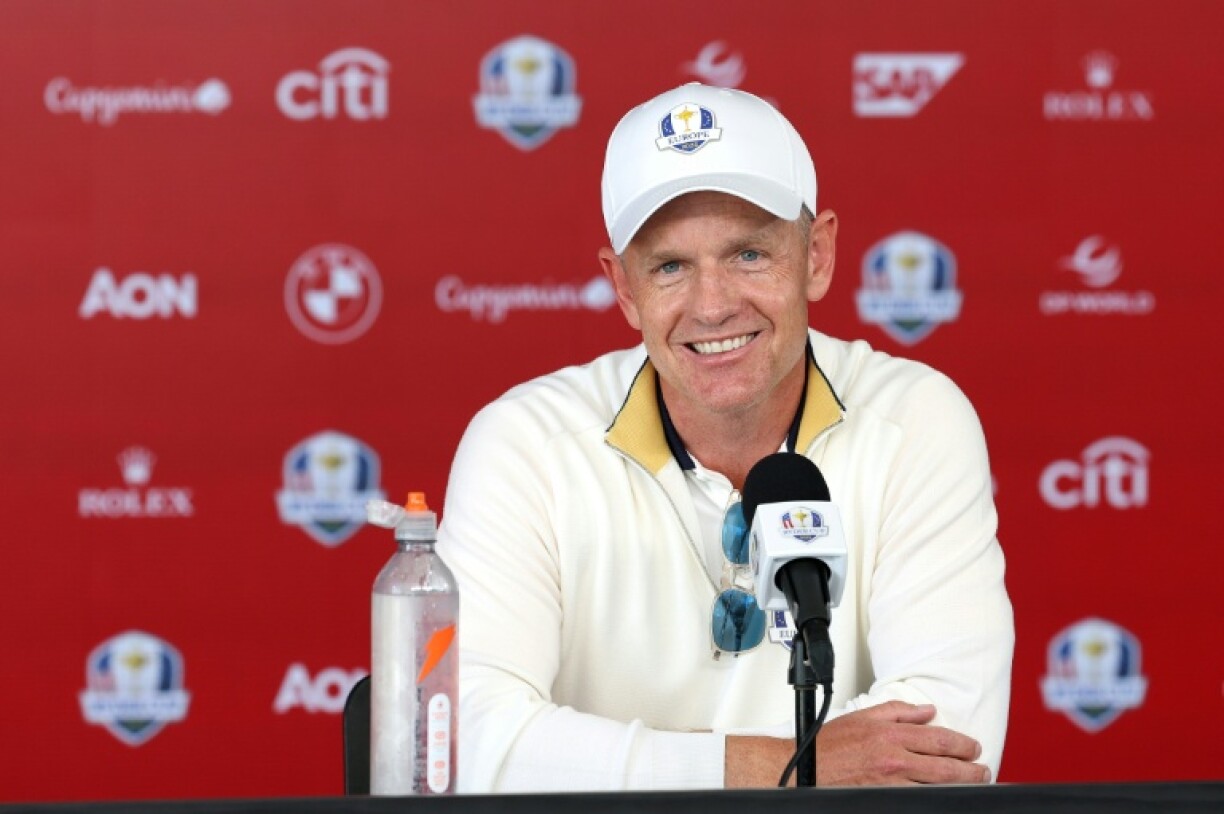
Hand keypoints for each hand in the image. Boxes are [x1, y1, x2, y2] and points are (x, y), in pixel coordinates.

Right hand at [724, 701, 989, 787]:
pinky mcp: (885, 797)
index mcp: (891, 736)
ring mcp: (892, 783)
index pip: (938, 740)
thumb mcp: (864, 716)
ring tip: (972, 782)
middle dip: (970, 770)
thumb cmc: (830, 745)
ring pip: (936, 785)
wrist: (806, 768)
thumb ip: (898, 711)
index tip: (973, 747)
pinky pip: (918, 798)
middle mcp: (895, 760)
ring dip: (959, 785)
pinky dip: (934, 795)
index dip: (962, 744)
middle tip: (983, 770)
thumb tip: (926, 711)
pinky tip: (942, 794)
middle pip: (945, 767)